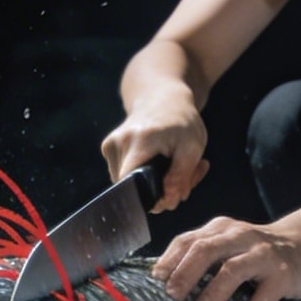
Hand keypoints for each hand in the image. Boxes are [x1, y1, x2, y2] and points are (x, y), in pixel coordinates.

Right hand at [99, 96, 210, 212]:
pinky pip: (124, 176)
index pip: (133, 185)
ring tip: (172, 168)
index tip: (174, 192)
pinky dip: (142, 177)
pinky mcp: (108, 149)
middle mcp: (118, 143)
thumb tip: (167, 202)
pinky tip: (157, 164)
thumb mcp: (193, 147)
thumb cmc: (181, 122)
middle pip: (132, 188)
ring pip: (128, 185)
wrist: (162, 98)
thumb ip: (181, 176)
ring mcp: (110, 146)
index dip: (153, 198)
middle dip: (160, 192)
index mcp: (140, 141)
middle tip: (184, 180)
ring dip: (152, 186)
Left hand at [152, 217, 300, 300]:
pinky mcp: (283, 274)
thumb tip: (162, 280)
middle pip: (206, 250)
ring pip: (232, 270)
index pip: (189, 240)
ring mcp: (264, 254)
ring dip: (212, 294)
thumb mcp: (228, 243)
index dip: (170, 260)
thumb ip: (201, 254)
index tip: (157, 281)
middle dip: (185, 274)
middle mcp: (241, 237)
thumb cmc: (255, 252)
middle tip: (173, 297)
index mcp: (222, 229)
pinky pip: (263, 296)